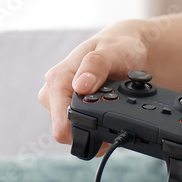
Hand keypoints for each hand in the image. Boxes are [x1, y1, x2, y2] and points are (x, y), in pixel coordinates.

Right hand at [38, 22, 149, 154]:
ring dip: (96, 126)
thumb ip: (97, 65)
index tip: (106, 119)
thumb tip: (81, 85)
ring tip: (112, 104)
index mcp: (57, 79)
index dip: (85, 129)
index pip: (61, 124)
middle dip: (92, 127)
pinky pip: (81, 132)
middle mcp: (53, 93)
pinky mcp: (69, 111)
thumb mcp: (113, 51)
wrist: (128, 49)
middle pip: (66, 132)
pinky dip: (98, 126)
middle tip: (113, 107)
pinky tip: (109, 110)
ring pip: (74, 134)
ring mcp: (60, 104)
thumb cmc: (119, 47)